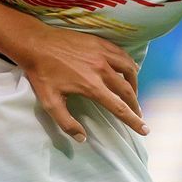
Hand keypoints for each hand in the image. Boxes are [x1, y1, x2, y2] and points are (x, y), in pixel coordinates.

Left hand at [14, 28, 145, 142]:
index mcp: (91, 86)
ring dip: (135, 84)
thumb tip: (82, 138)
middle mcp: (102, 69)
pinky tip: (127, 70)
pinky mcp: (101, 42)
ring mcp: (103, 53)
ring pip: (130, 69)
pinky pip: (122, 54)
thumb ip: (66, 123)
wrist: (36, 44)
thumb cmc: (41, 74)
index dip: (133, 120)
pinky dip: (129, 64)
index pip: (119, 107)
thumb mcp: (49, 102)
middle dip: (136, 105)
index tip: (144, 129)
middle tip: (138, 115)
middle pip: (128, 90)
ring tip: (133, 94)